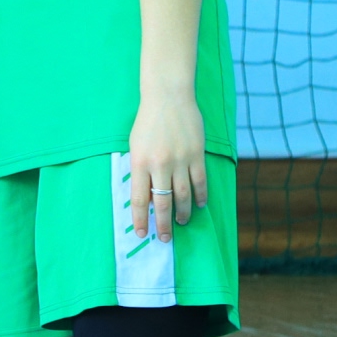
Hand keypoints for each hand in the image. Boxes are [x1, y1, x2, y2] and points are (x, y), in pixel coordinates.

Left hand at [128, 90, 207, 240]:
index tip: (141, 234)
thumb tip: (147, 196)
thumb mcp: (136, 146)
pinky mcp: (197, 155)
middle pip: (162, 202)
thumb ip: (140, 170)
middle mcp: (159, 165)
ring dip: (182, 212)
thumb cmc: (147, 122)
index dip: (140, 218)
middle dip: (162, 223)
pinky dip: (200, 196)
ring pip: (183, 196)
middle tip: (164, 239)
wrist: (167, 98)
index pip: (138, 198)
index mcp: (139, 162)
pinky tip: (199, 205)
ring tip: (180, 223)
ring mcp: (180, 161)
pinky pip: (200, 182)